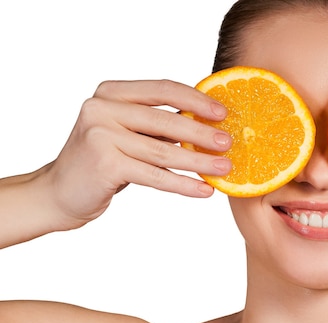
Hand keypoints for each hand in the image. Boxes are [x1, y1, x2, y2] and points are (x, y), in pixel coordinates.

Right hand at [43, 79, 231, 229]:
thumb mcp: (127, 132)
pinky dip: (183, 184)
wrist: (60, 192)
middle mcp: (102, 108)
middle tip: (229, 142)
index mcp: (112, 93)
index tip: (223, 112)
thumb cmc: (103, 160)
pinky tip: (204, 190)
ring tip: (225, 168)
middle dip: (202, 133)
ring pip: (163, 152)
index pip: (162, 89)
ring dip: (199, 162)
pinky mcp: (105, 164)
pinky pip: (155, 176)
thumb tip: (210, 123)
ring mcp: (101, 135)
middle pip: (166, 120)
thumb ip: (157, 123)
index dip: (196, 99)